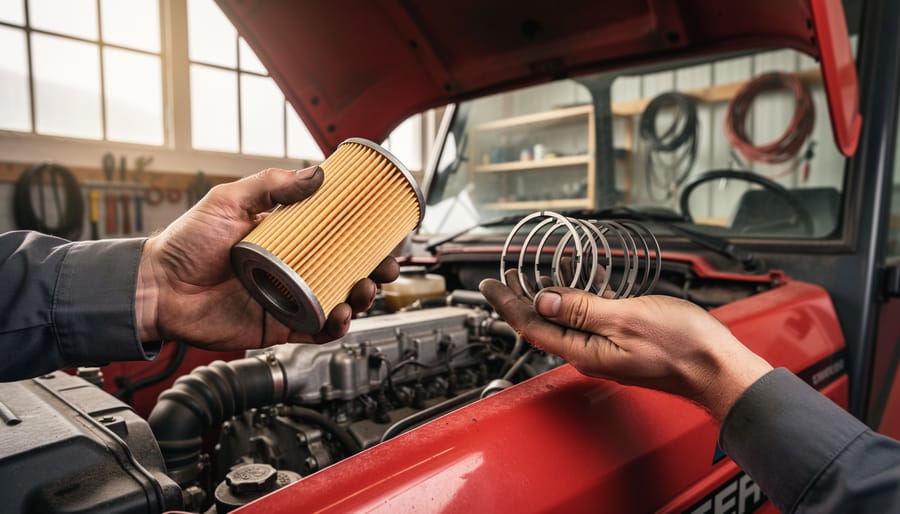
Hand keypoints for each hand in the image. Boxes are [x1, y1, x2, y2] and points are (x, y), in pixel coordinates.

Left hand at [136, 166, 399, 350]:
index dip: (365, 236)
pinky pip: (316, 330)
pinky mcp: (278, 325)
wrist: (156, 289)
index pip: (337, 236)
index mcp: (287, 239)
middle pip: (347, 270)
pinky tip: (342, 315)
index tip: (385, 232)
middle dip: (374, 270)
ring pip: (339, 300)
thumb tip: (316, 173)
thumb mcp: (229, 200)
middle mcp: (293, 269)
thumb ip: (271, 186)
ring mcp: (287, 298)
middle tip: (386, 265)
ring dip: (361, 297)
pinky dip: (335, 326)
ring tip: (364, 289)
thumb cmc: (184, 244)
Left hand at [479, 272, 771, 421]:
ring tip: (538, 273)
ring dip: (550, 295)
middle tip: (507, 276)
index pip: (532, 327)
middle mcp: (590, 354)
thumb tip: (544, 301)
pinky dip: (580, 298)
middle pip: (544, 324)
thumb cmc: (682, 347)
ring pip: (566, 319)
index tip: (490, 285)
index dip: (508, 304)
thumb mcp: (626, 319)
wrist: (718, 368)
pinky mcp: (623, 342)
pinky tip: (583, 282)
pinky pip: (590, 318)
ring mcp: (606, 349)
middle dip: (521, 298)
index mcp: (585, 351)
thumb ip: (582, 309)